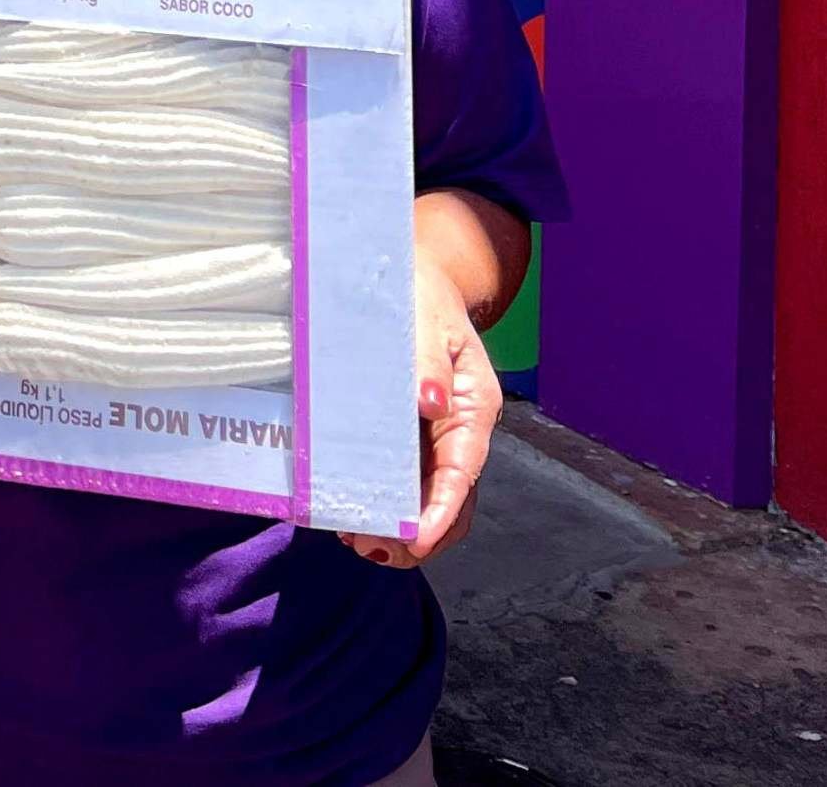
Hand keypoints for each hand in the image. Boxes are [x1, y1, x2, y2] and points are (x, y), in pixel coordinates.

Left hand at [342, 257, 497, 569]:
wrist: (407, 276)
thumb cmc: (417, 292)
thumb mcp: (424, 318)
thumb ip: (427, 361)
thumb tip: (431, 403)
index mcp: (474, 405)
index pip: (462, 470)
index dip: (441, 510)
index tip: (415, 539)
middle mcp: (458, 429)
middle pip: (449, 497)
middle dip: (419, 534)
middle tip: (374, 550)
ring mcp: (434, 437)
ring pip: (426, 497)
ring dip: (399, 528)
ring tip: (359, 543)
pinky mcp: (407, 437)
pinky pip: (402, 481)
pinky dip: (383, 504)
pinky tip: (353, 517)